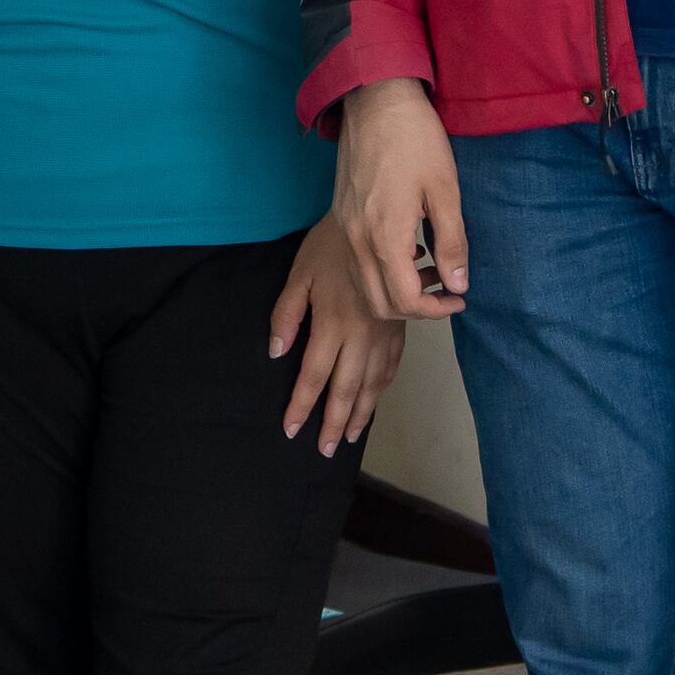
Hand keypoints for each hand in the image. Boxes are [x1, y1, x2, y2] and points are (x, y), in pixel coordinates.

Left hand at [267, 223, 409, 454]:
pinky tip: (375, 401)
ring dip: (360, 415)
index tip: (292, 430)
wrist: (378, 224)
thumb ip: (286, 315)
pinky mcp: (398, 328)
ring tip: (349, 438)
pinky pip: (390, 367)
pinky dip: (381, 390)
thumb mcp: (299, 274)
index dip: (302, 406)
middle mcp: (358, 336)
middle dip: (334, 423)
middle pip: (345, 390)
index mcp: (331, 325)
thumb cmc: (332, 245)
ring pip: (371, 384)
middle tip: (324, 451)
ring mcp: (382, 334)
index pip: (312, 377)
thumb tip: (276, 352)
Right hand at [331, 78, 467, 319]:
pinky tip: (408, 254)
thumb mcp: (445, 190)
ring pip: (364, 287)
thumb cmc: (415, 139)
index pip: (405, 299)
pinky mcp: (340, 219)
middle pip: (379, 303)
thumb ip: (452, 242)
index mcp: (384, 236)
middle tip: (446, 293)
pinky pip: (357, 265)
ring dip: (396, 294)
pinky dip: (381, 274)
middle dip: (415, 309)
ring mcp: (344, 230)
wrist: (376, 101)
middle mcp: (357, 240)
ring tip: (430, 274)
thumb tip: (459, 284)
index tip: (458, 299)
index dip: (435, 310)